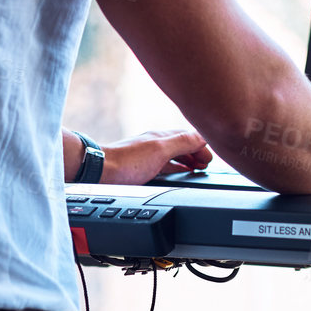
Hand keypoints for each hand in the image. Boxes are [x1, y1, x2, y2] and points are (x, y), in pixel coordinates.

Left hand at [99, 127, 213, 185]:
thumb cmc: (126, 162)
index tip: (211, 158)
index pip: (191, 136)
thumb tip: (203, 137)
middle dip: (198, 152)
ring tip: (197, 168)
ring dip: (188, 160)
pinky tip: (177, 174)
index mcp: (162, 136)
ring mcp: (148, 155)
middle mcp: (156, 143)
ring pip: (175, 155)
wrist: (99, 171)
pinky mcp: (142, 167)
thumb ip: (183, 142)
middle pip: (183, 144)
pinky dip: (177, 168)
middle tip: (207, 164)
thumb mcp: (161, 150)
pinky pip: (165, 165)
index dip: (204, 146)